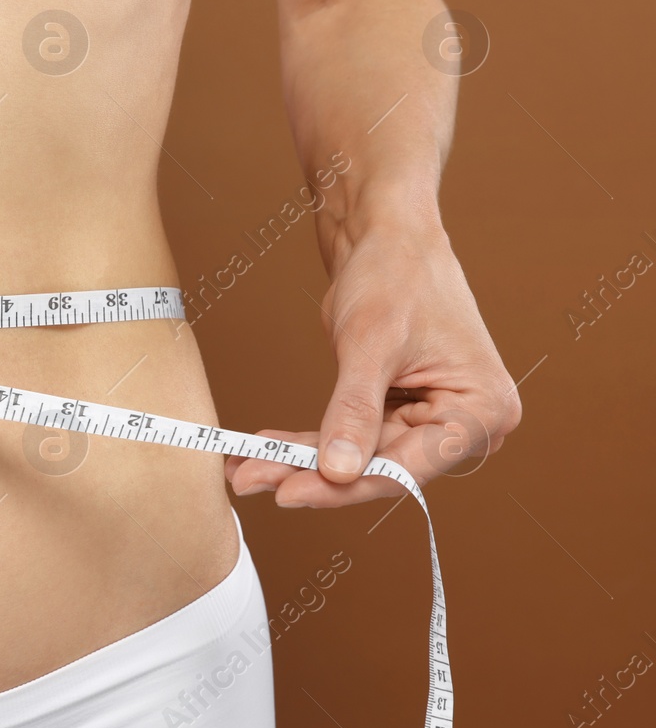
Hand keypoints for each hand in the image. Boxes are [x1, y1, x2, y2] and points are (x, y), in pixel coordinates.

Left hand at [225, 222, 520, 505]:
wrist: (385, 235)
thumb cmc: (394, 273)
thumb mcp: (371, 343)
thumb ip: (354, 411)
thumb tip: (337, 472)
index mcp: (483, 411)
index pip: (406, 467)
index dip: (343, 485)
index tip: (287, 492)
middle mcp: (467, 424)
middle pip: (378, 467)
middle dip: (309, 473)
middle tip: (248, 478)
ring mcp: (432, 419)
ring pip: (358, 457)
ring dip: (300, 461)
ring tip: (243, 468)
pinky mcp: (400, 411)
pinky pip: (351, 436)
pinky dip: (307, 442)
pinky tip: (264, 447)